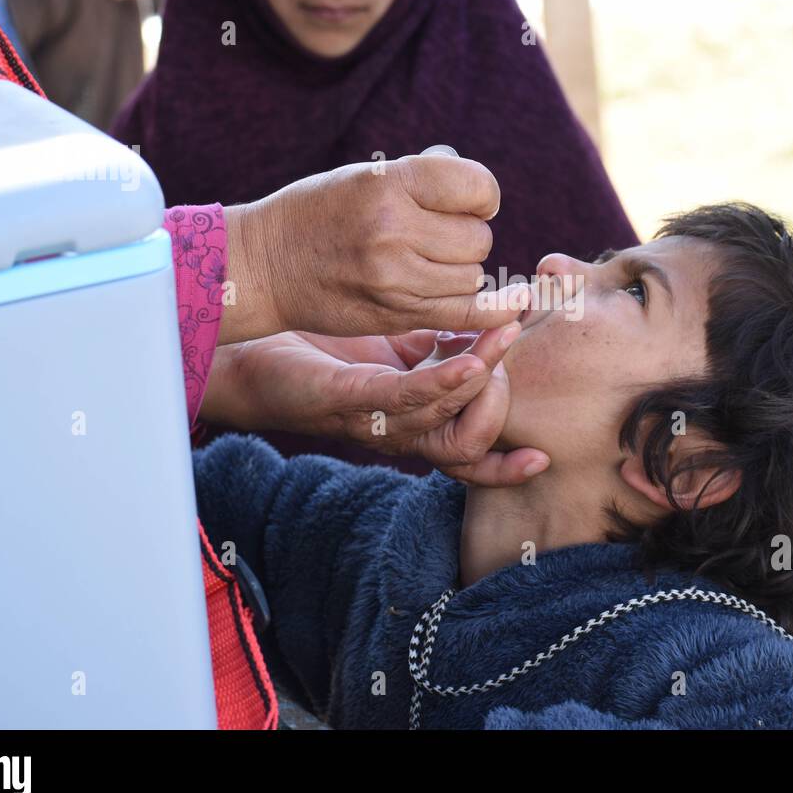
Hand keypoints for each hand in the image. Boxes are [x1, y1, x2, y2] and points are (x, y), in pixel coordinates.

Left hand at [199, 322, 550, 485]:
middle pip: (467, 446)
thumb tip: (485, 324)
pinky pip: (404, 396)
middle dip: (498, 404)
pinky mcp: (347, 397)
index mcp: (411, 425)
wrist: (249, 350)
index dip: (504, 468)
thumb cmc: (320, 350)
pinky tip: (469, 357)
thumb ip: (438, 346)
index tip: (544, 456)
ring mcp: (372, 419)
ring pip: (445, 419)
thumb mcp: (393, 347)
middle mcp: (396, 434)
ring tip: (502, 336)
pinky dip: (443, 381)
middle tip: (505, 348)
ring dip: (482, 379)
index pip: (468, 459)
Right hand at [218, 153, 532, 344]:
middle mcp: (392, 229)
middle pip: (477, 238)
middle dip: (466, 237)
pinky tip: (512, 303)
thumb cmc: (318, 212)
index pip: (478, 187)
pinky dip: (491, 310)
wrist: (264, 266)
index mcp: (388, 183)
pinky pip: (464, 313)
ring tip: (426, 264)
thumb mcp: (364, 176)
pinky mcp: (393, 313)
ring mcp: (393, 276)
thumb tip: (480, 193)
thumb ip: (423, 180)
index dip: (479, 197)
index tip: (463, 203)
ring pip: (472, 277)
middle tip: (434, 237)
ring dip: (462, 272)